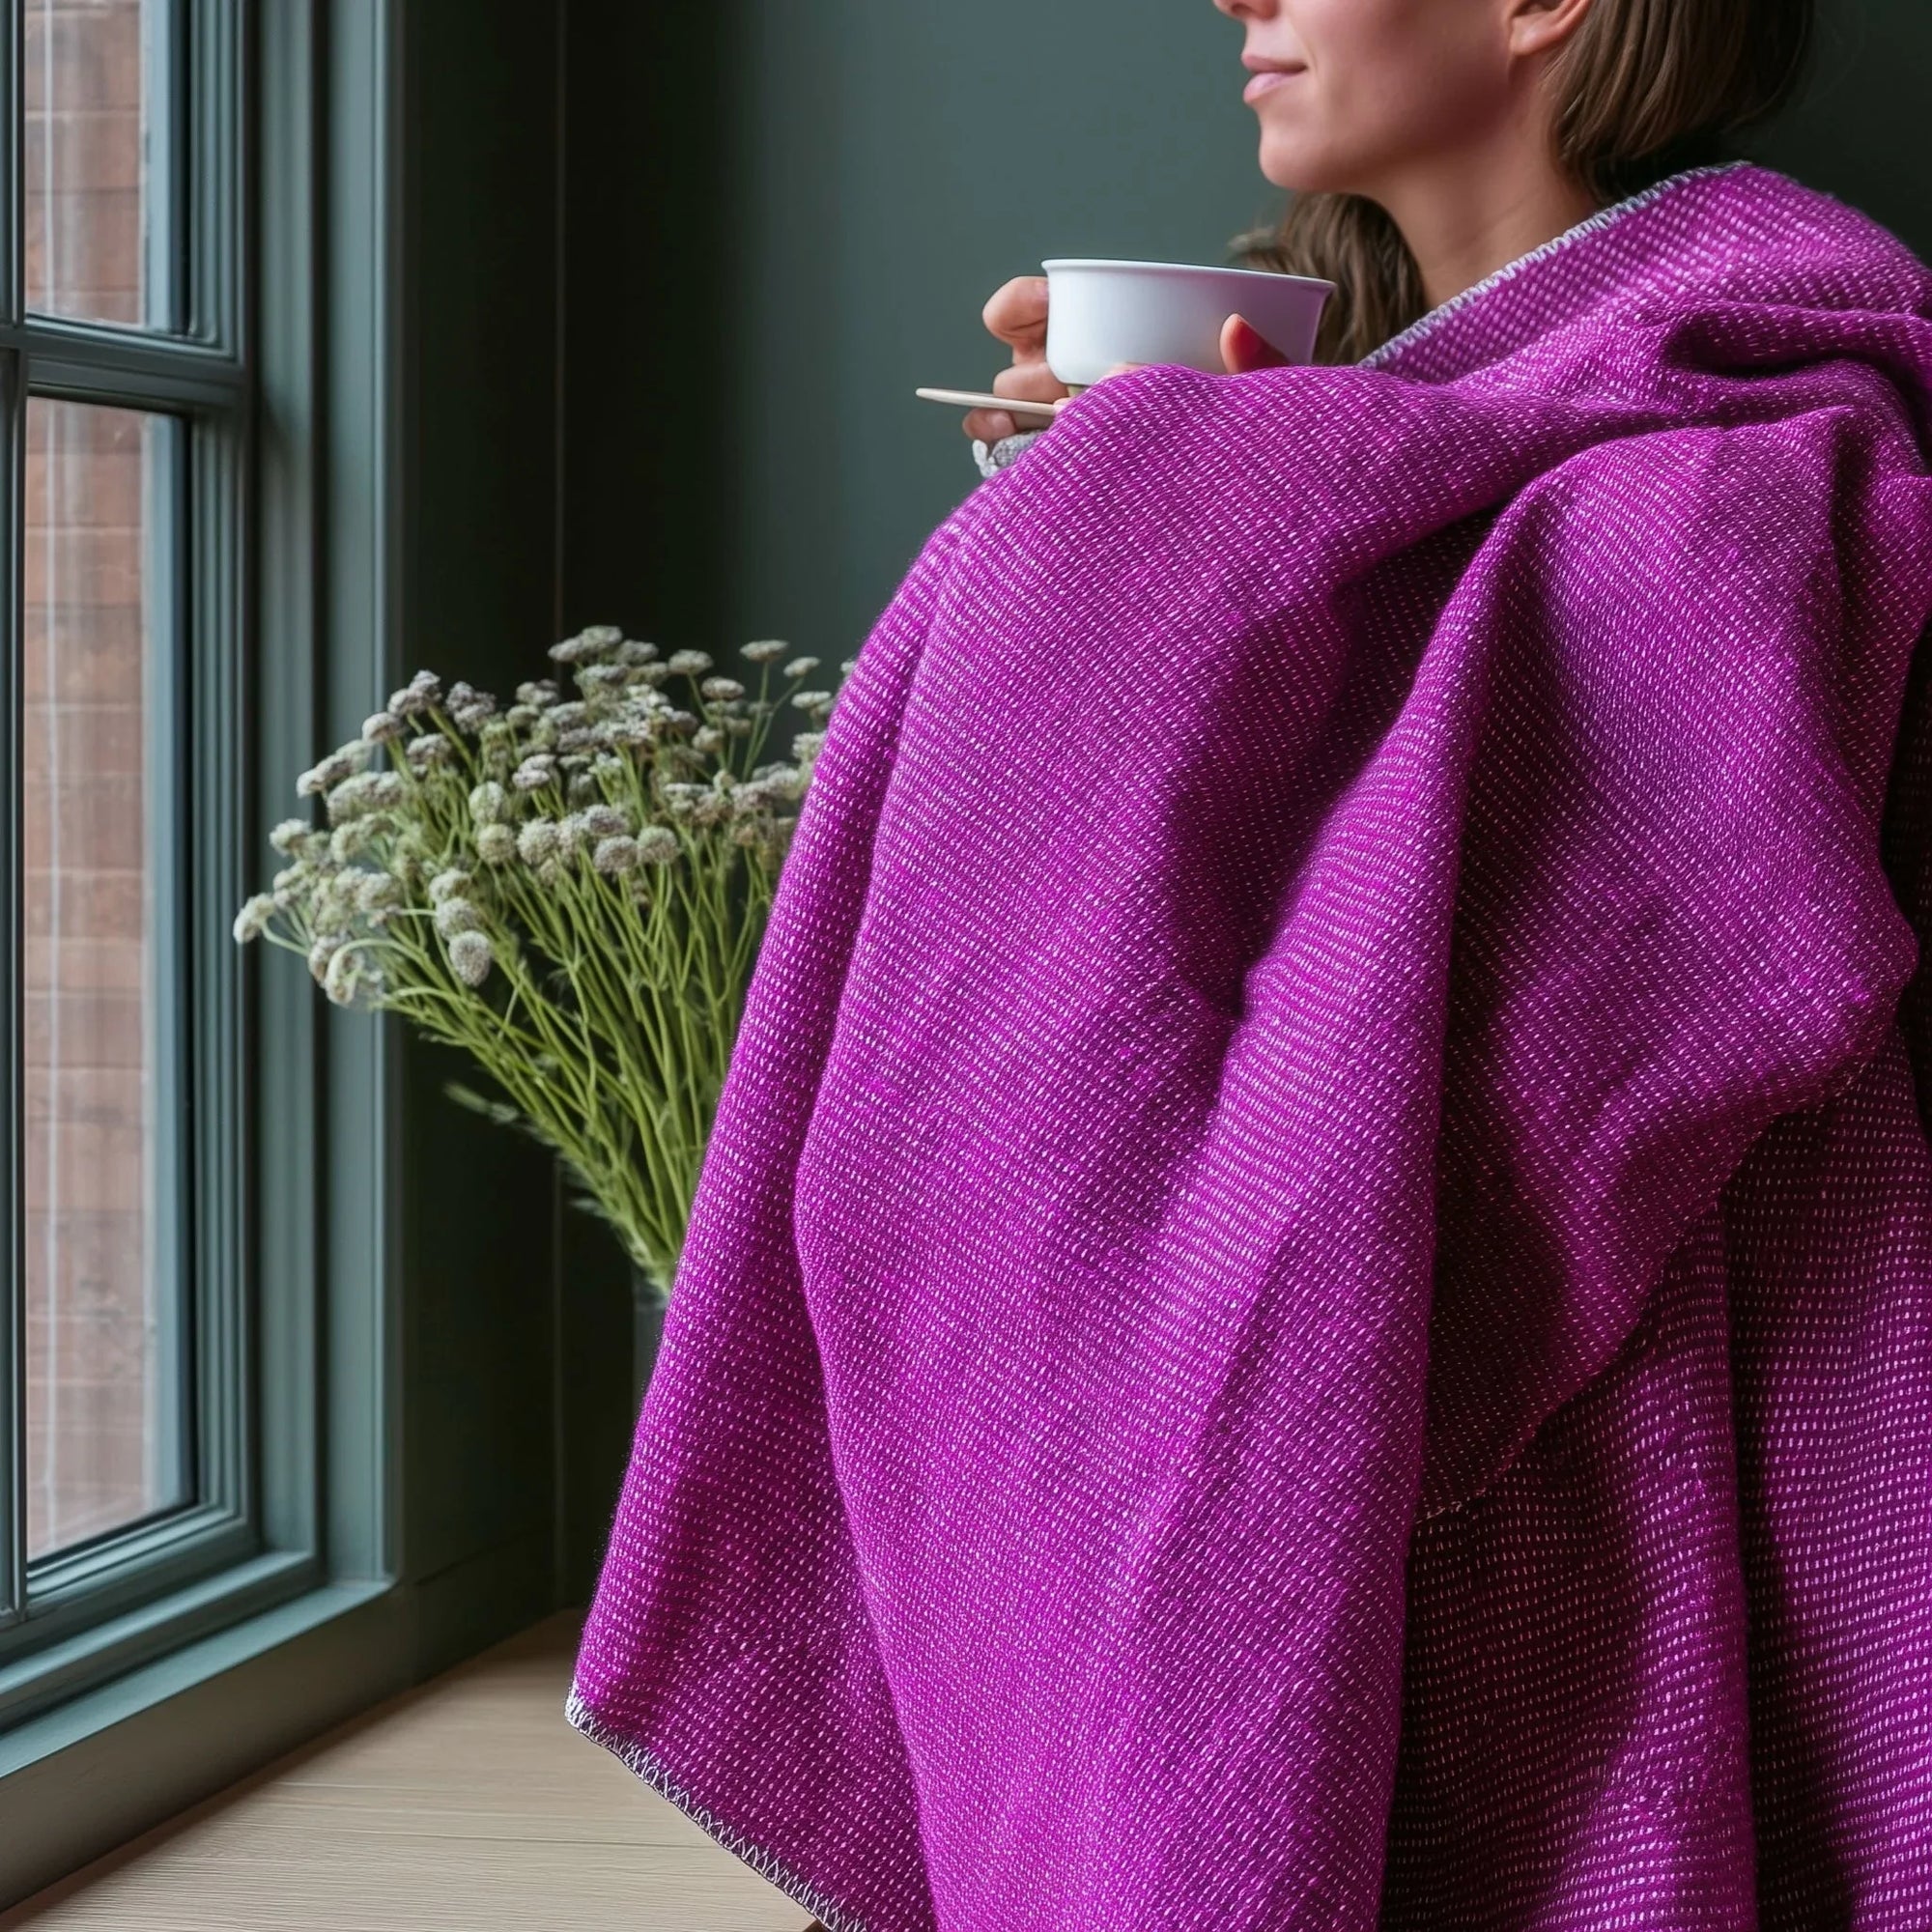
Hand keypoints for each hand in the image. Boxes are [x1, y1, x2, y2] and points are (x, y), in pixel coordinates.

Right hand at [963, 284, 1293, 443]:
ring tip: (1059, 416)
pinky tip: (1006, 434)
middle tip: (1071, 384)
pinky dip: (992, 433)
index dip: (1029, 300)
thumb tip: (1234, 326)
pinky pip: (996, 446)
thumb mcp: (1255, 403)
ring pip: (1006, 396)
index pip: (1041, 306)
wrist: (1232, 520)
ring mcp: (1051, 425)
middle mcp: (1067, 377)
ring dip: (1022, 399)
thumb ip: (1257, 365)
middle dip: (1039, 363)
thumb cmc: (1237, 448)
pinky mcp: (1043, 470)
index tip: (1050, 302)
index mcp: (1104, 343)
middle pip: (1023, 355)